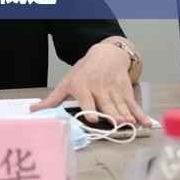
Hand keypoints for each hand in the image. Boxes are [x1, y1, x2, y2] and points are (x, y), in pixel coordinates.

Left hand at [30, 41, 151, 126]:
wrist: (105, 54)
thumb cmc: (83, 72)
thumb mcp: (66, 83)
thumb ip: (52, 99)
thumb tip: (33, 111)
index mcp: (82, 86)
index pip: (86, 99)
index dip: (91, 109)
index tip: (94, 118)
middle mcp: (98, 88)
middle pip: (106, 104)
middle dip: (112, 114)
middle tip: (117, 123)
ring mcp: (113, 90)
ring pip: (120, 106)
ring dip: (126, 116)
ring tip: (130, 125)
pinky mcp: (125, 91)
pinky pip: (133, 104)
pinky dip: (140, 114)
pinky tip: (146, 123)